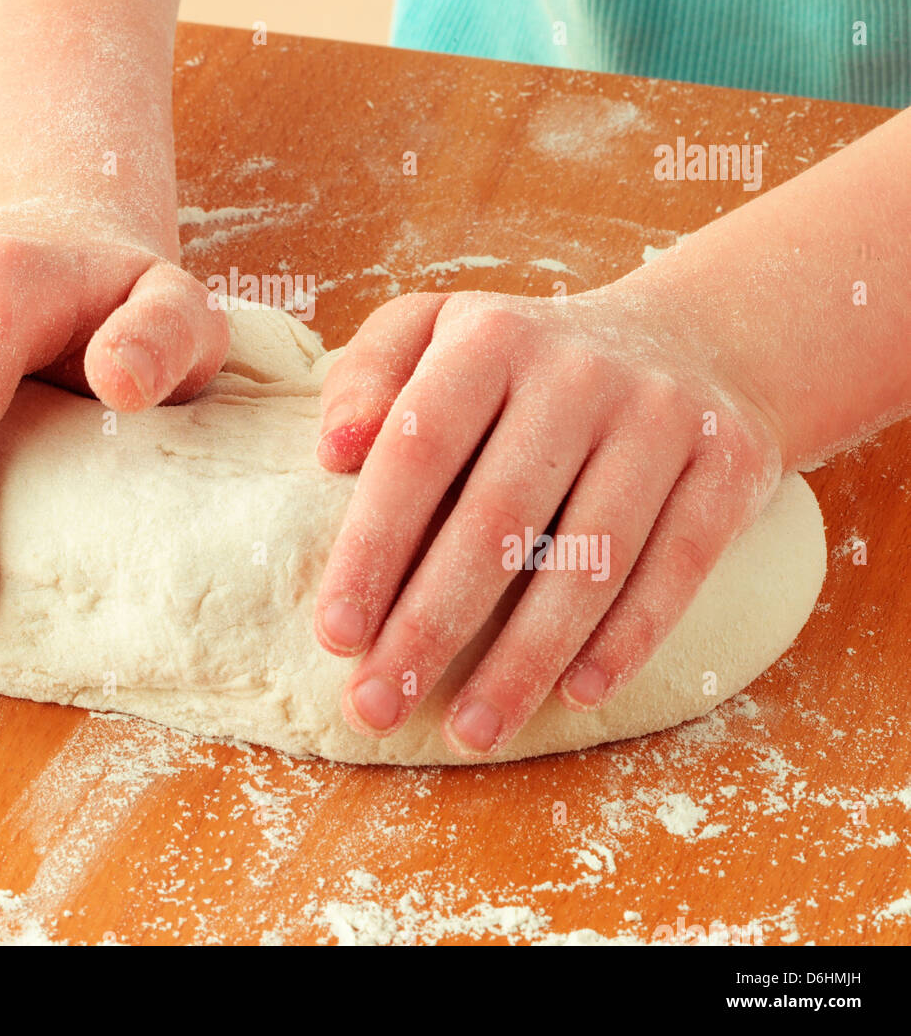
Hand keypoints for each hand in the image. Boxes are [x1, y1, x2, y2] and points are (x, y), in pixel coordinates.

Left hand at [313, 287, 783, 756]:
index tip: (334, 636)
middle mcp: (579, 370)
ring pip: (589, 560)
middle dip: (430, 627)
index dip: (373, 549)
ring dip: (524, 659)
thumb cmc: (525, 361)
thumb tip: (334, 451)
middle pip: (498, 518)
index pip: (418, 450)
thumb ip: (370, 377)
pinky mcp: (730, 463)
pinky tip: (574, 696)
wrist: (691, 338)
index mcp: (491, 338)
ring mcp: (662, 415)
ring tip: (471, 730)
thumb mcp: (437, 333)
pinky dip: (625, 641)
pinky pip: (675, 568)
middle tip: (379, 706)